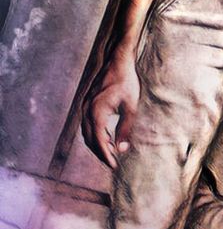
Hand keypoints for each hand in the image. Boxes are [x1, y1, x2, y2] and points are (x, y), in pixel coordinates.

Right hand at [82, 51, 140, 168]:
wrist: (117, 62)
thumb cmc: (126, 83)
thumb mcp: (131, 107)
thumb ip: (125, 129)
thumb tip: (122, 149)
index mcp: (96, 112)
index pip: (98, 141)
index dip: (106, 155)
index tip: (114, 166)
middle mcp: (86, 110)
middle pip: (90, 139)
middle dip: (101, 153)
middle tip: (113, 163)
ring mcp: (84, 106)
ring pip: (87, 132)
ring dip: (97, 144)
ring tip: (110, 153)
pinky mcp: (87, 103)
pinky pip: (87, 124)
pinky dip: (95, 134)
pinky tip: (106, 138)